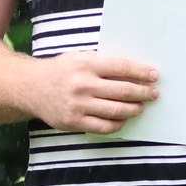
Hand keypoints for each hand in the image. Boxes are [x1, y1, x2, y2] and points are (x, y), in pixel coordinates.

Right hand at [28, 53, 158, 132]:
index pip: (122, 67)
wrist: (31, 88)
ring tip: (140, 107)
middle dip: (143, 93)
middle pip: (123, 91)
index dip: (141, 72)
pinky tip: (123, 119)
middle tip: (154, 94)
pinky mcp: (74, 122)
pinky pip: (104, 126)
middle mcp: (83, 85)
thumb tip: (134, 72)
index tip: (155, 76)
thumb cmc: (60, 71)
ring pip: (116, 110)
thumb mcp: (78, 58)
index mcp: (85, 65)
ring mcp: (79, 105)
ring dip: (134, 109)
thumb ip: (102, 63)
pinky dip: (118, 124)